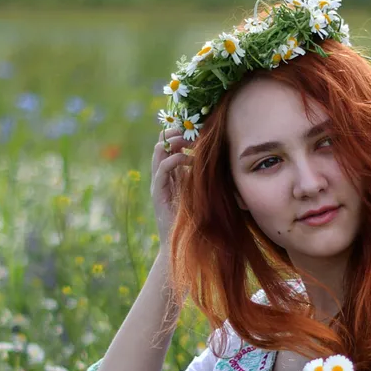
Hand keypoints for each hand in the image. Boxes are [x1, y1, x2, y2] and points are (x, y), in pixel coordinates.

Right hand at [150, 126, 192, 246]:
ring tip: (190, 140)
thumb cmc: (194, 220)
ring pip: (159, 152)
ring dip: (174, 142)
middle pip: (160, 144)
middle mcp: (160, 176)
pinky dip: (175, 159)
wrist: (181, 243)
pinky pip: (163, 168)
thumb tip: (213, 160)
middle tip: (191, 129)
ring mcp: (157, 184)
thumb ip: (200, 177)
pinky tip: (189, 159)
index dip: (178, 133)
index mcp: (169, 175)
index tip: (194, 127)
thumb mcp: (199, 192)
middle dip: (174, 132)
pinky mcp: (158, 192)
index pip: (168, 145)